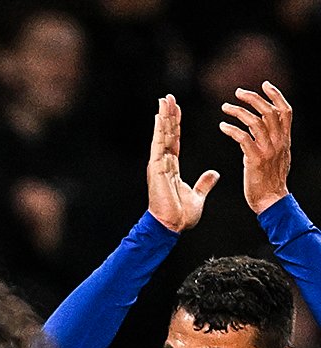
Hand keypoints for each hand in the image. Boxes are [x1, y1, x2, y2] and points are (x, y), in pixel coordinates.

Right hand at [147, 93, 219, 232]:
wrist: (171, 227)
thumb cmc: (180, 216)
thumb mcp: (197, 196)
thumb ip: (204, 183)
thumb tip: (214, 173)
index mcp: (172, 169)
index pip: (174, 141)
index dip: (175, 125)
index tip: (176, 109)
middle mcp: (163, 164)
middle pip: (166, 134)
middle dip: (168, 115)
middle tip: (168, 97)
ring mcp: (158, 166)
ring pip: (161, 136)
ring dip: (163, 117)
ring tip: (164, 99)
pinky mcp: (156, 169)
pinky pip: (159, 145)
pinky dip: (159, 130)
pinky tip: (159, 116)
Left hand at [219, 80, 291, 214]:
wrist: (270, 201)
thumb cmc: (270, 181)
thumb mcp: (277, 156)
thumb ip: (271, 141)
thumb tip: (261, 130)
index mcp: (285, 139)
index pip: (285, 110)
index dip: (276, 95)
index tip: (264, 84)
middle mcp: (279, 141)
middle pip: (269, 111)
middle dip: (253, 98)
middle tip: (237, 93)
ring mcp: (268, 150)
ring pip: (255, 121)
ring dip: (239, 111)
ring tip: (225, 107)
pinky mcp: (255, 159)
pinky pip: (243, 138)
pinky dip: (232, 129)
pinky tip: (222, 126)